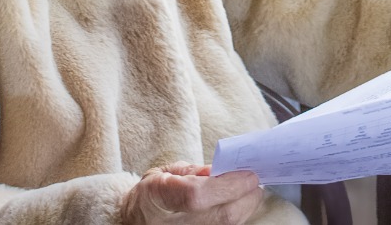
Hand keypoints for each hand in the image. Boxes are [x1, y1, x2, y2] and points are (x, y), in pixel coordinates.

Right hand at [121, 163, 262, 224]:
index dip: (229, 185)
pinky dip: (236, 218)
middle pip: (222, 216)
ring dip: (244, 208)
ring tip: (248, 192)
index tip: (248, 174)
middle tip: (255, 181)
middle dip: (246, 197)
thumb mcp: (165, 173)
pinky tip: (238, 205)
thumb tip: (224, 171)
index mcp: (159, 196)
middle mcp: (172, 223)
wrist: (135, 222)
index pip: (198, 195)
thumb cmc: (150, 194)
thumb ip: (196, 172)